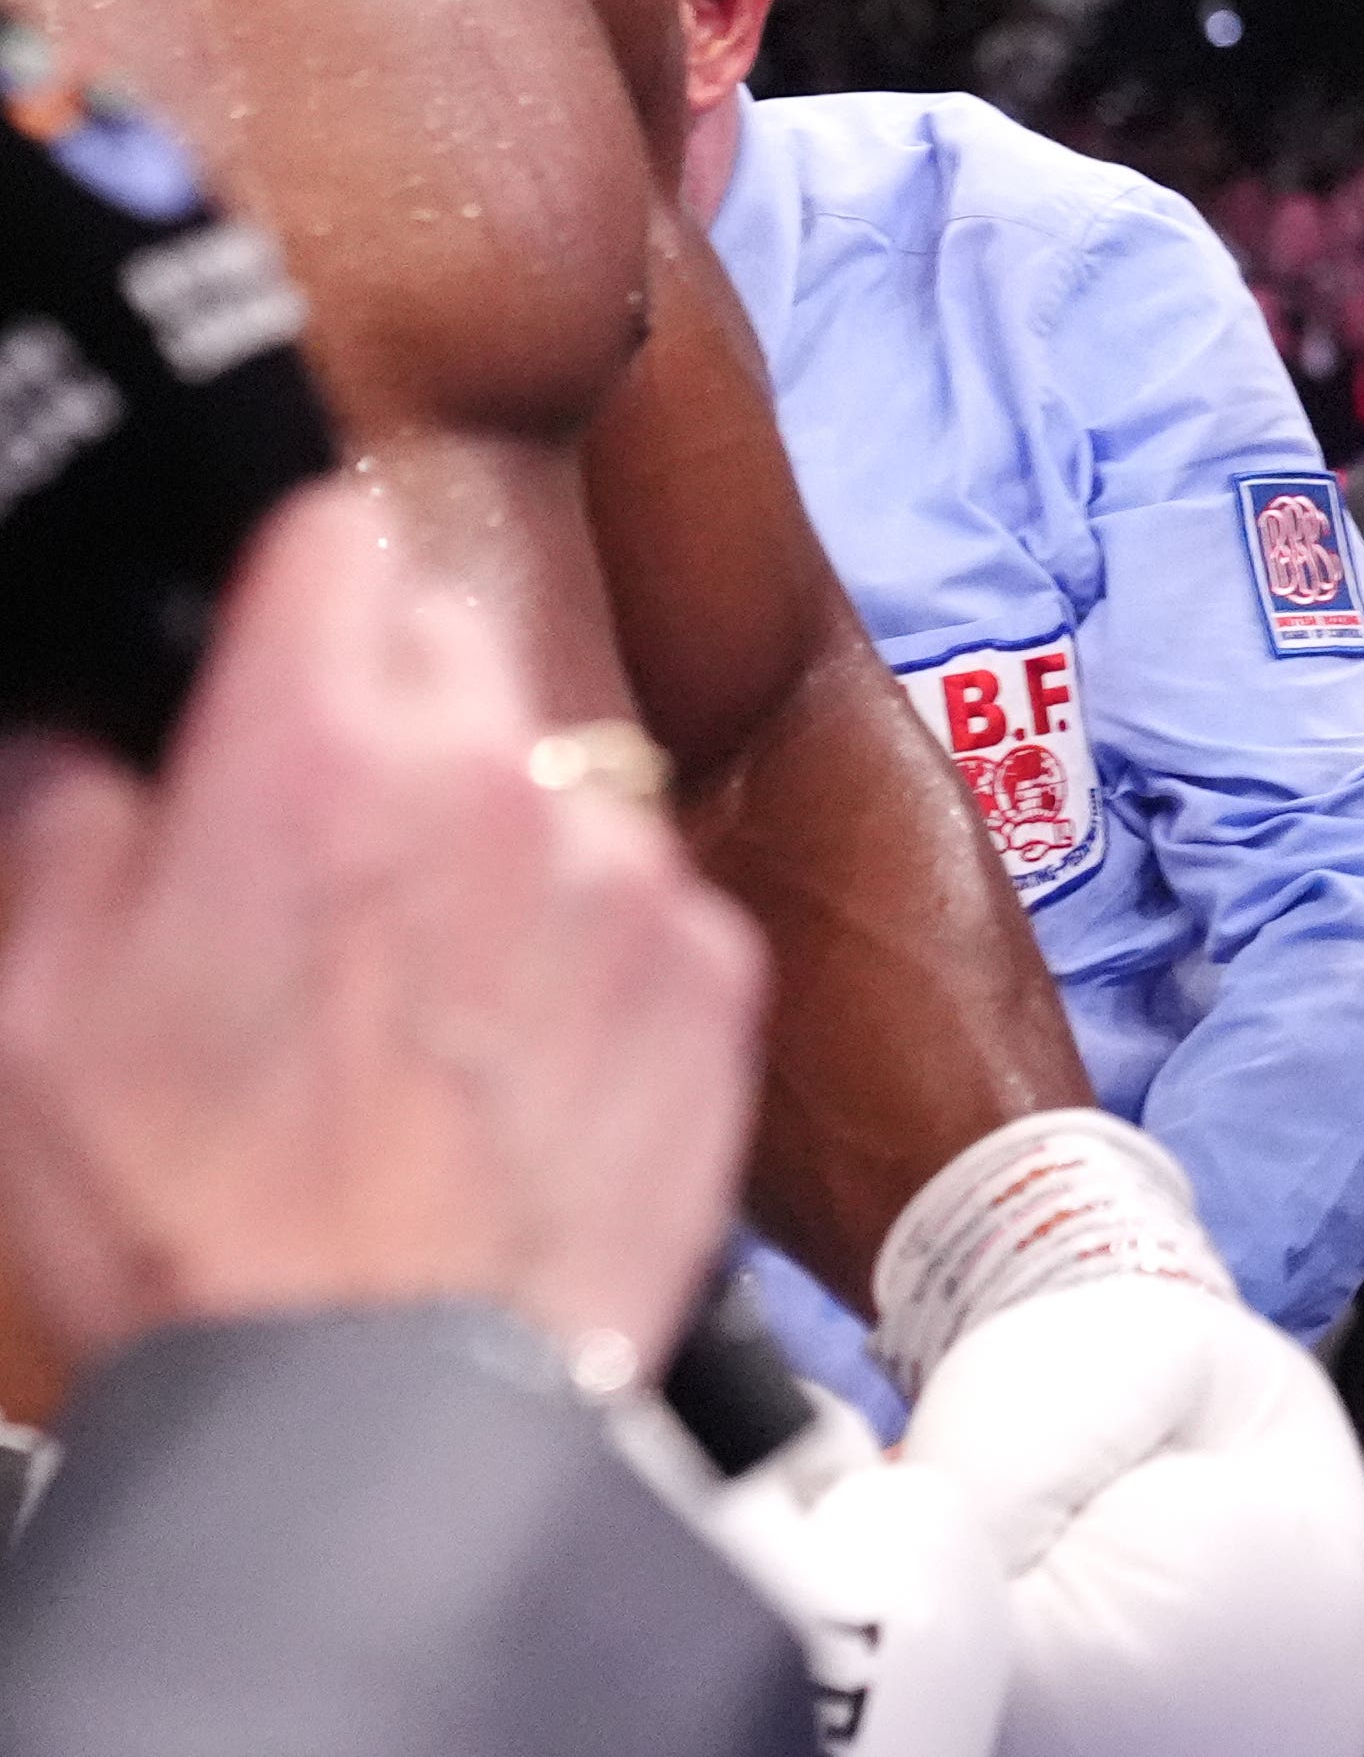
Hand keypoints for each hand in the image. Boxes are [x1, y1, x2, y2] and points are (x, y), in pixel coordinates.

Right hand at [0, 488, 766, 1385]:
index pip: (327, 536)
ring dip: (490, 839)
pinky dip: (582, 953)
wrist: (382, 1406)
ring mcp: (627, 872)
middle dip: (381, 712)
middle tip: (311, 855)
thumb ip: (58, 811)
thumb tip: (76, 728)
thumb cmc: (198, 1223)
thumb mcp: (28, 1002)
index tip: (261, 648)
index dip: (281, 591)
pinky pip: (643, 904)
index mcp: (317, 751)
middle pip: (449, 642)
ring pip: (553, 776)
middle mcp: (499, 777)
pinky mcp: (716, 973)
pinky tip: (501, 1061)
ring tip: (405, 995)